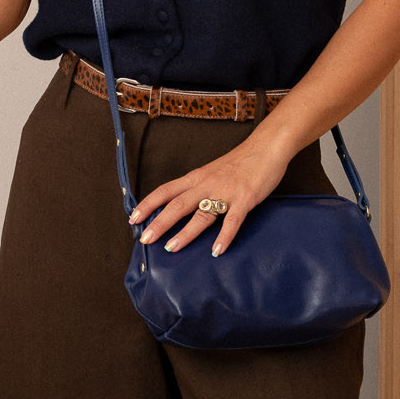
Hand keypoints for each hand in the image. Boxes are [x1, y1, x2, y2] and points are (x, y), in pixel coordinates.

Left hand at [127, 135, 290, 255]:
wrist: (266, 147)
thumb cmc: (240, 162)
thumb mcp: (212, 172)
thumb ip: (198, 188)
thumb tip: (181, 206)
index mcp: (196, 177)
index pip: (165, 191)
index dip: (148, 205)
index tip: (133, 219)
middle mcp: (206, 184)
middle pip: (177, 205)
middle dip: (160, 223)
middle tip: (145, 240)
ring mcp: (225, 192)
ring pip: (201, 214)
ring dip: (185, 233)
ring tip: (171, 248)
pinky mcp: (245, 199)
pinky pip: (232, 221)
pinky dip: (224, 236)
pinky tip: (217, 251)